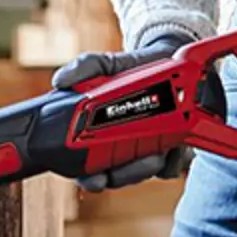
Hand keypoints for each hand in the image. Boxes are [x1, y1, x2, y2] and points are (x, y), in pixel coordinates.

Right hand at [51, 32, 193, 190]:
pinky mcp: (169, 149)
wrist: (165, 58)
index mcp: (96, 136)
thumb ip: (85, 67)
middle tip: (140, 160)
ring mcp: (144, 150)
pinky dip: (175, 160)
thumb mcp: (106, 64)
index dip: (90, 179)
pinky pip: (171, 167)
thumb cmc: (129, 68)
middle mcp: (119, 148)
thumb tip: (60, 80)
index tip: (97, 179)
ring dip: (152, 166)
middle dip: (129, 174)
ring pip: (145, 174)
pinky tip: (176, 144)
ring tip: (160, 150)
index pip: (87, 169)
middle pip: (119, 177)